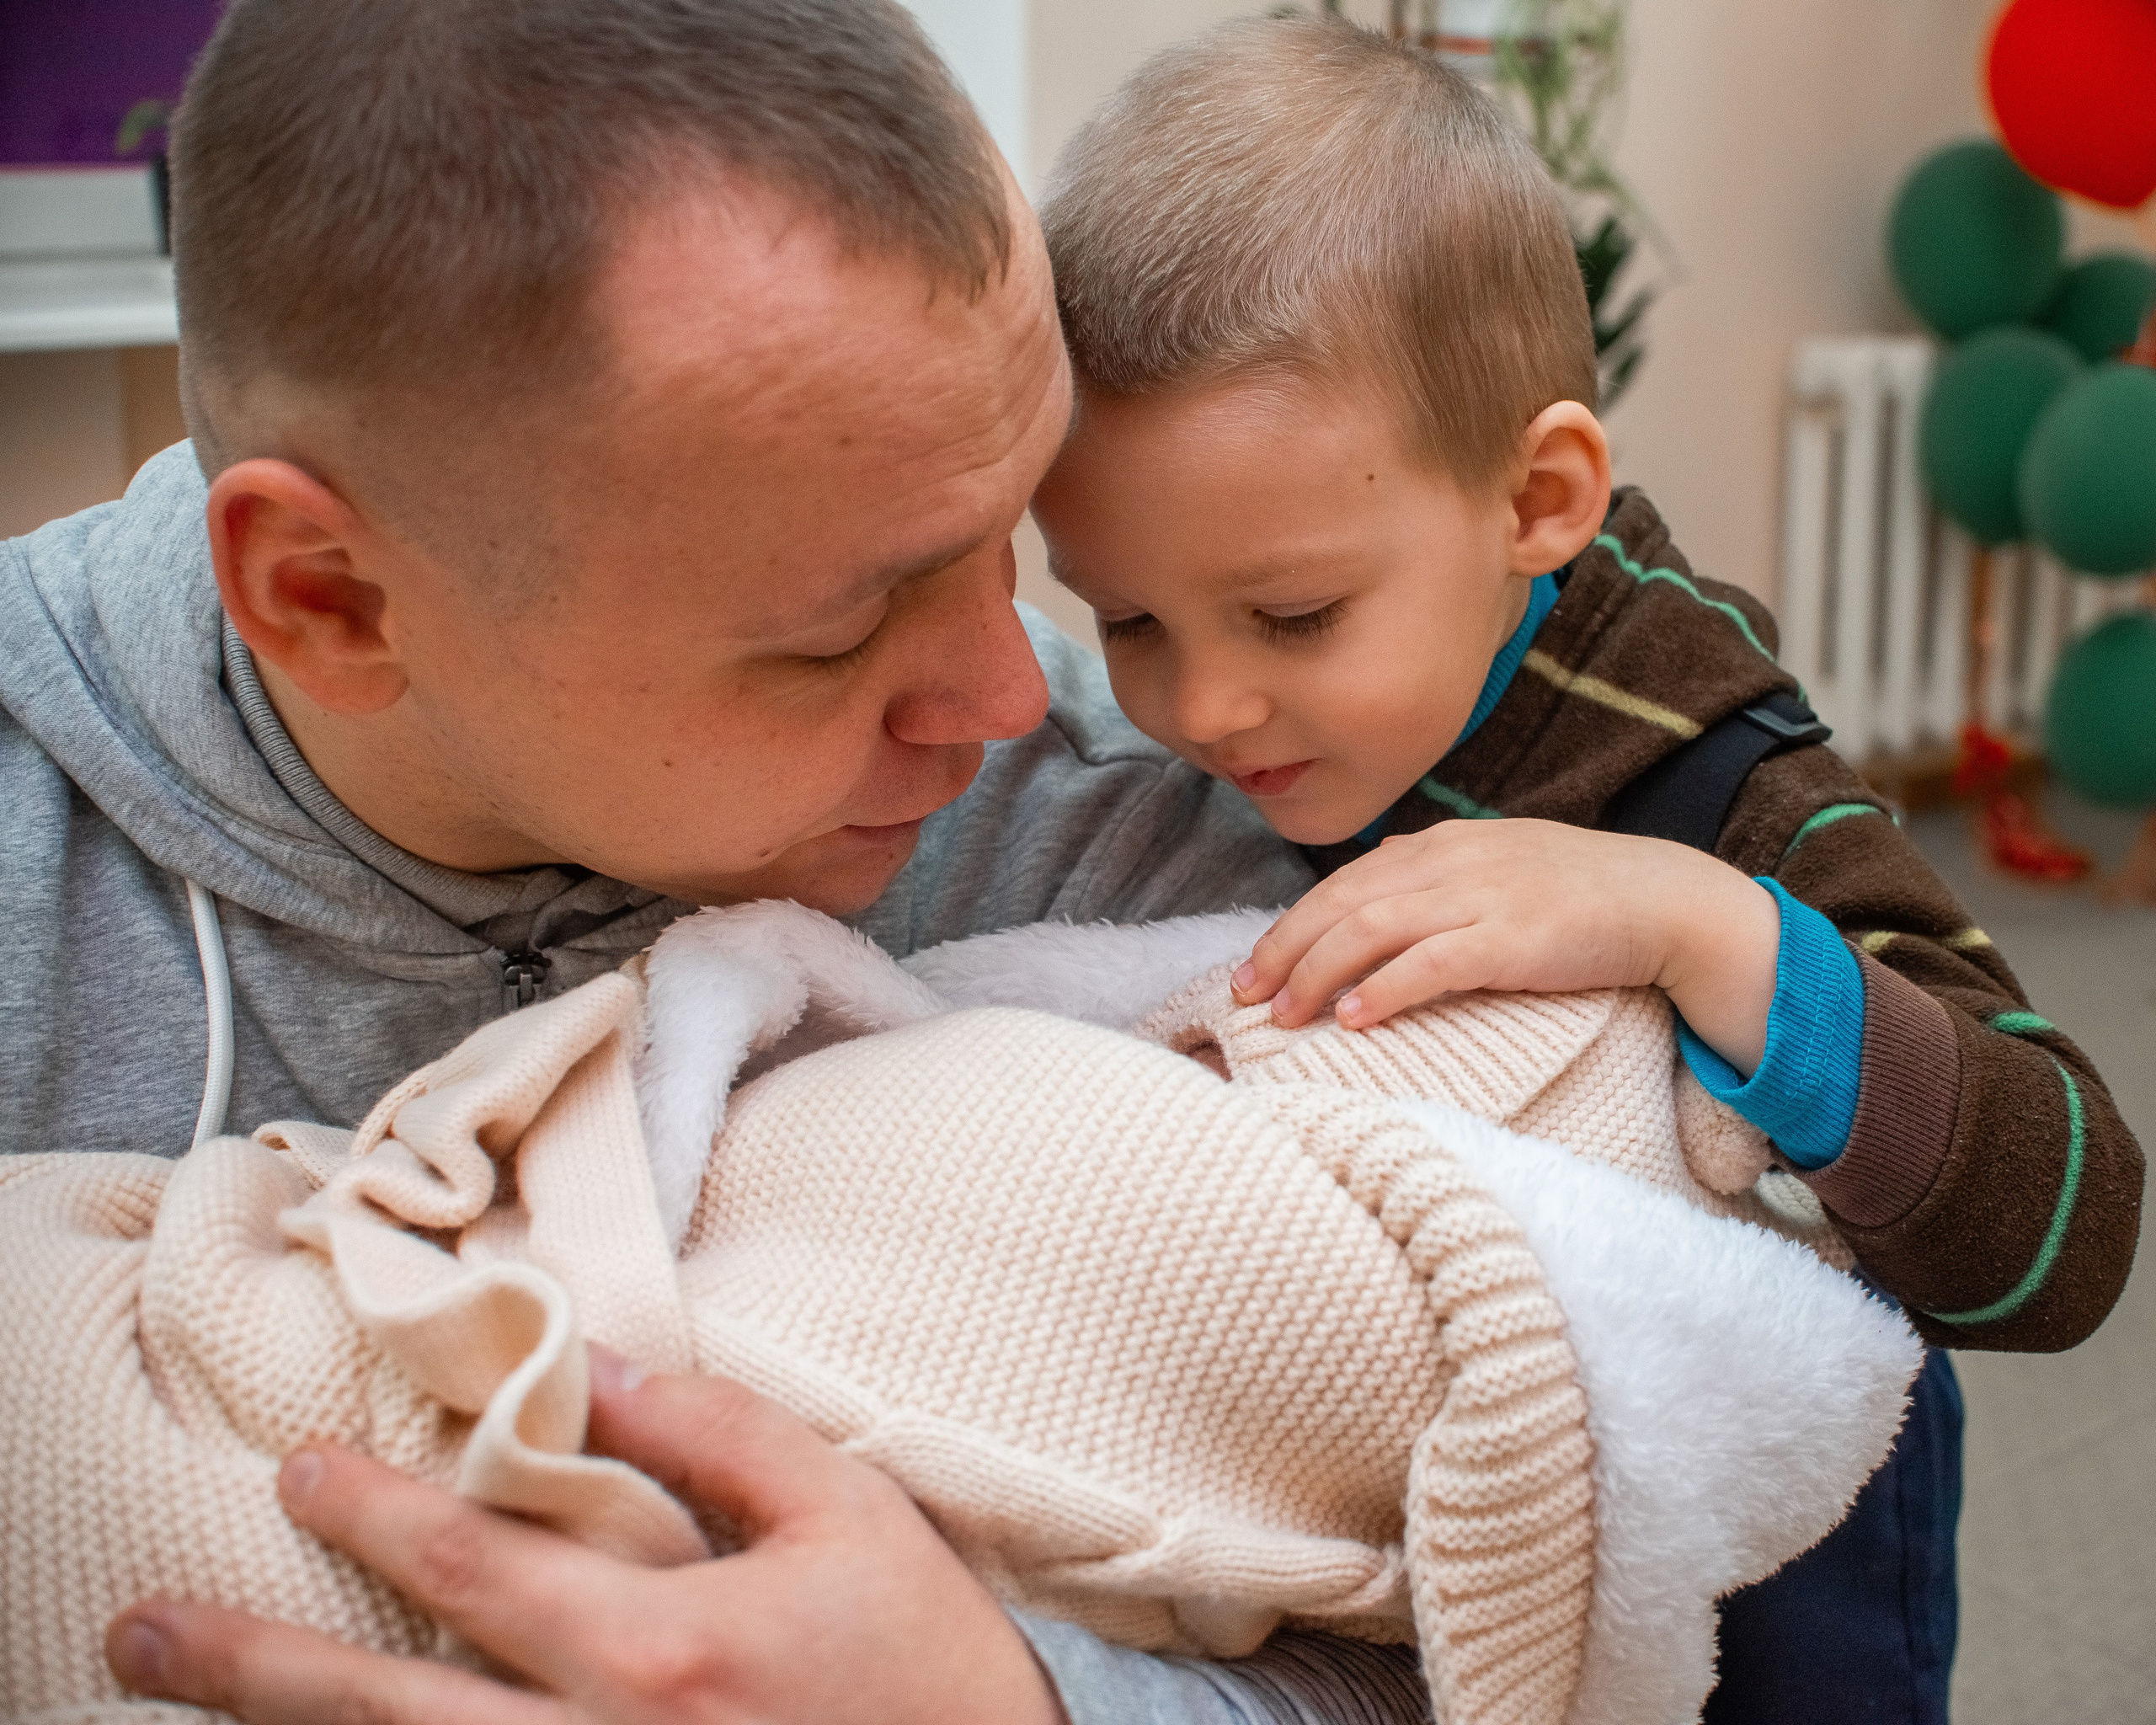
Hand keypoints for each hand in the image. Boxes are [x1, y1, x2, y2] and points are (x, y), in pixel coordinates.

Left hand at [106, 1351, 1064, 1724]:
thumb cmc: (927, 1669)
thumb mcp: (851, 1518)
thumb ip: (720, 1439)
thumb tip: (600, 1378)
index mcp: (662, 1648)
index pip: (477, 1571)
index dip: (377, 1515)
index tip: (301, 1471)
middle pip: (392, 1714)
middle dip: (258, 1669)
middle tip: (144, 1634)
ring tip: (180, 1702)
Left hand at [1231, 818, 1781, 1075]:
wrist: (1665, 900)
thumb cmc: (1578, 893)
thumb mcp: (1496, 863)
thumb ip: (1433, 872)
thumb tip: (1372, 883)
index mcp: (1443, 844)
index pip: (1344, 884)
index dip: (1290, 926)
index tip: (1251, 969)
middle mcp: (1453, 861)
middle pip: (1343, 903)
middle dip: (1285, 951)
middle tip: (1246, 997)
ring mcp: (1483, 896)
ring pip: (1374, 929)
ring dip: (1319, 973)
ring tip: (1285, 1016)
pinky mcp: (1514, 939)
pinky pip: (1433, 962)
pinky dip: (1385, 989)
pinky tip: (1353, 1018)